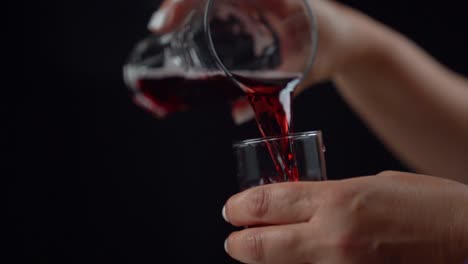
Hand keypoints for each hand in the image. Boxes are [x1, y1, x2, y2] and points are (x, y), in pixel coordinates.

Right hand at [147, 0, 366, 88]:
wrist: (348, 37)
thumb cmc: (332, 48)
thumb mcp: (304, 72)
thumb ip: (272, 95)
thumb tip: (236, 115)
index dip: (185, 2)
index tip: (165, 24)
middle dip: (178, 2)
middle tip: (160, 28)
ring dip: (184, 4)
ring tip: (166, 27)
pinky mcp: (252, 1)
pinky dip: (196, 7)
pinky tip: (183, 23)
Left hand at [222, 172, 467, 263]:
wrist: (466, 237)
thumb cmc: (424, 203)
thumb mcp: (368, 186)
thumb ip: (327, 198)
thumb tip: (297, 208)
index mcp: (337, 199)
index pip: (268, 202)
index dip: (241, 206)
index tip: (232, 209)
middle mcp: (333, 237)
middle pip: (262, 245)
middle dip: (239, 243)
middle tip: (232, 239)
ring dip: (264, 259)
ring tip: (256, 250)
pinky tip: (295, 260)